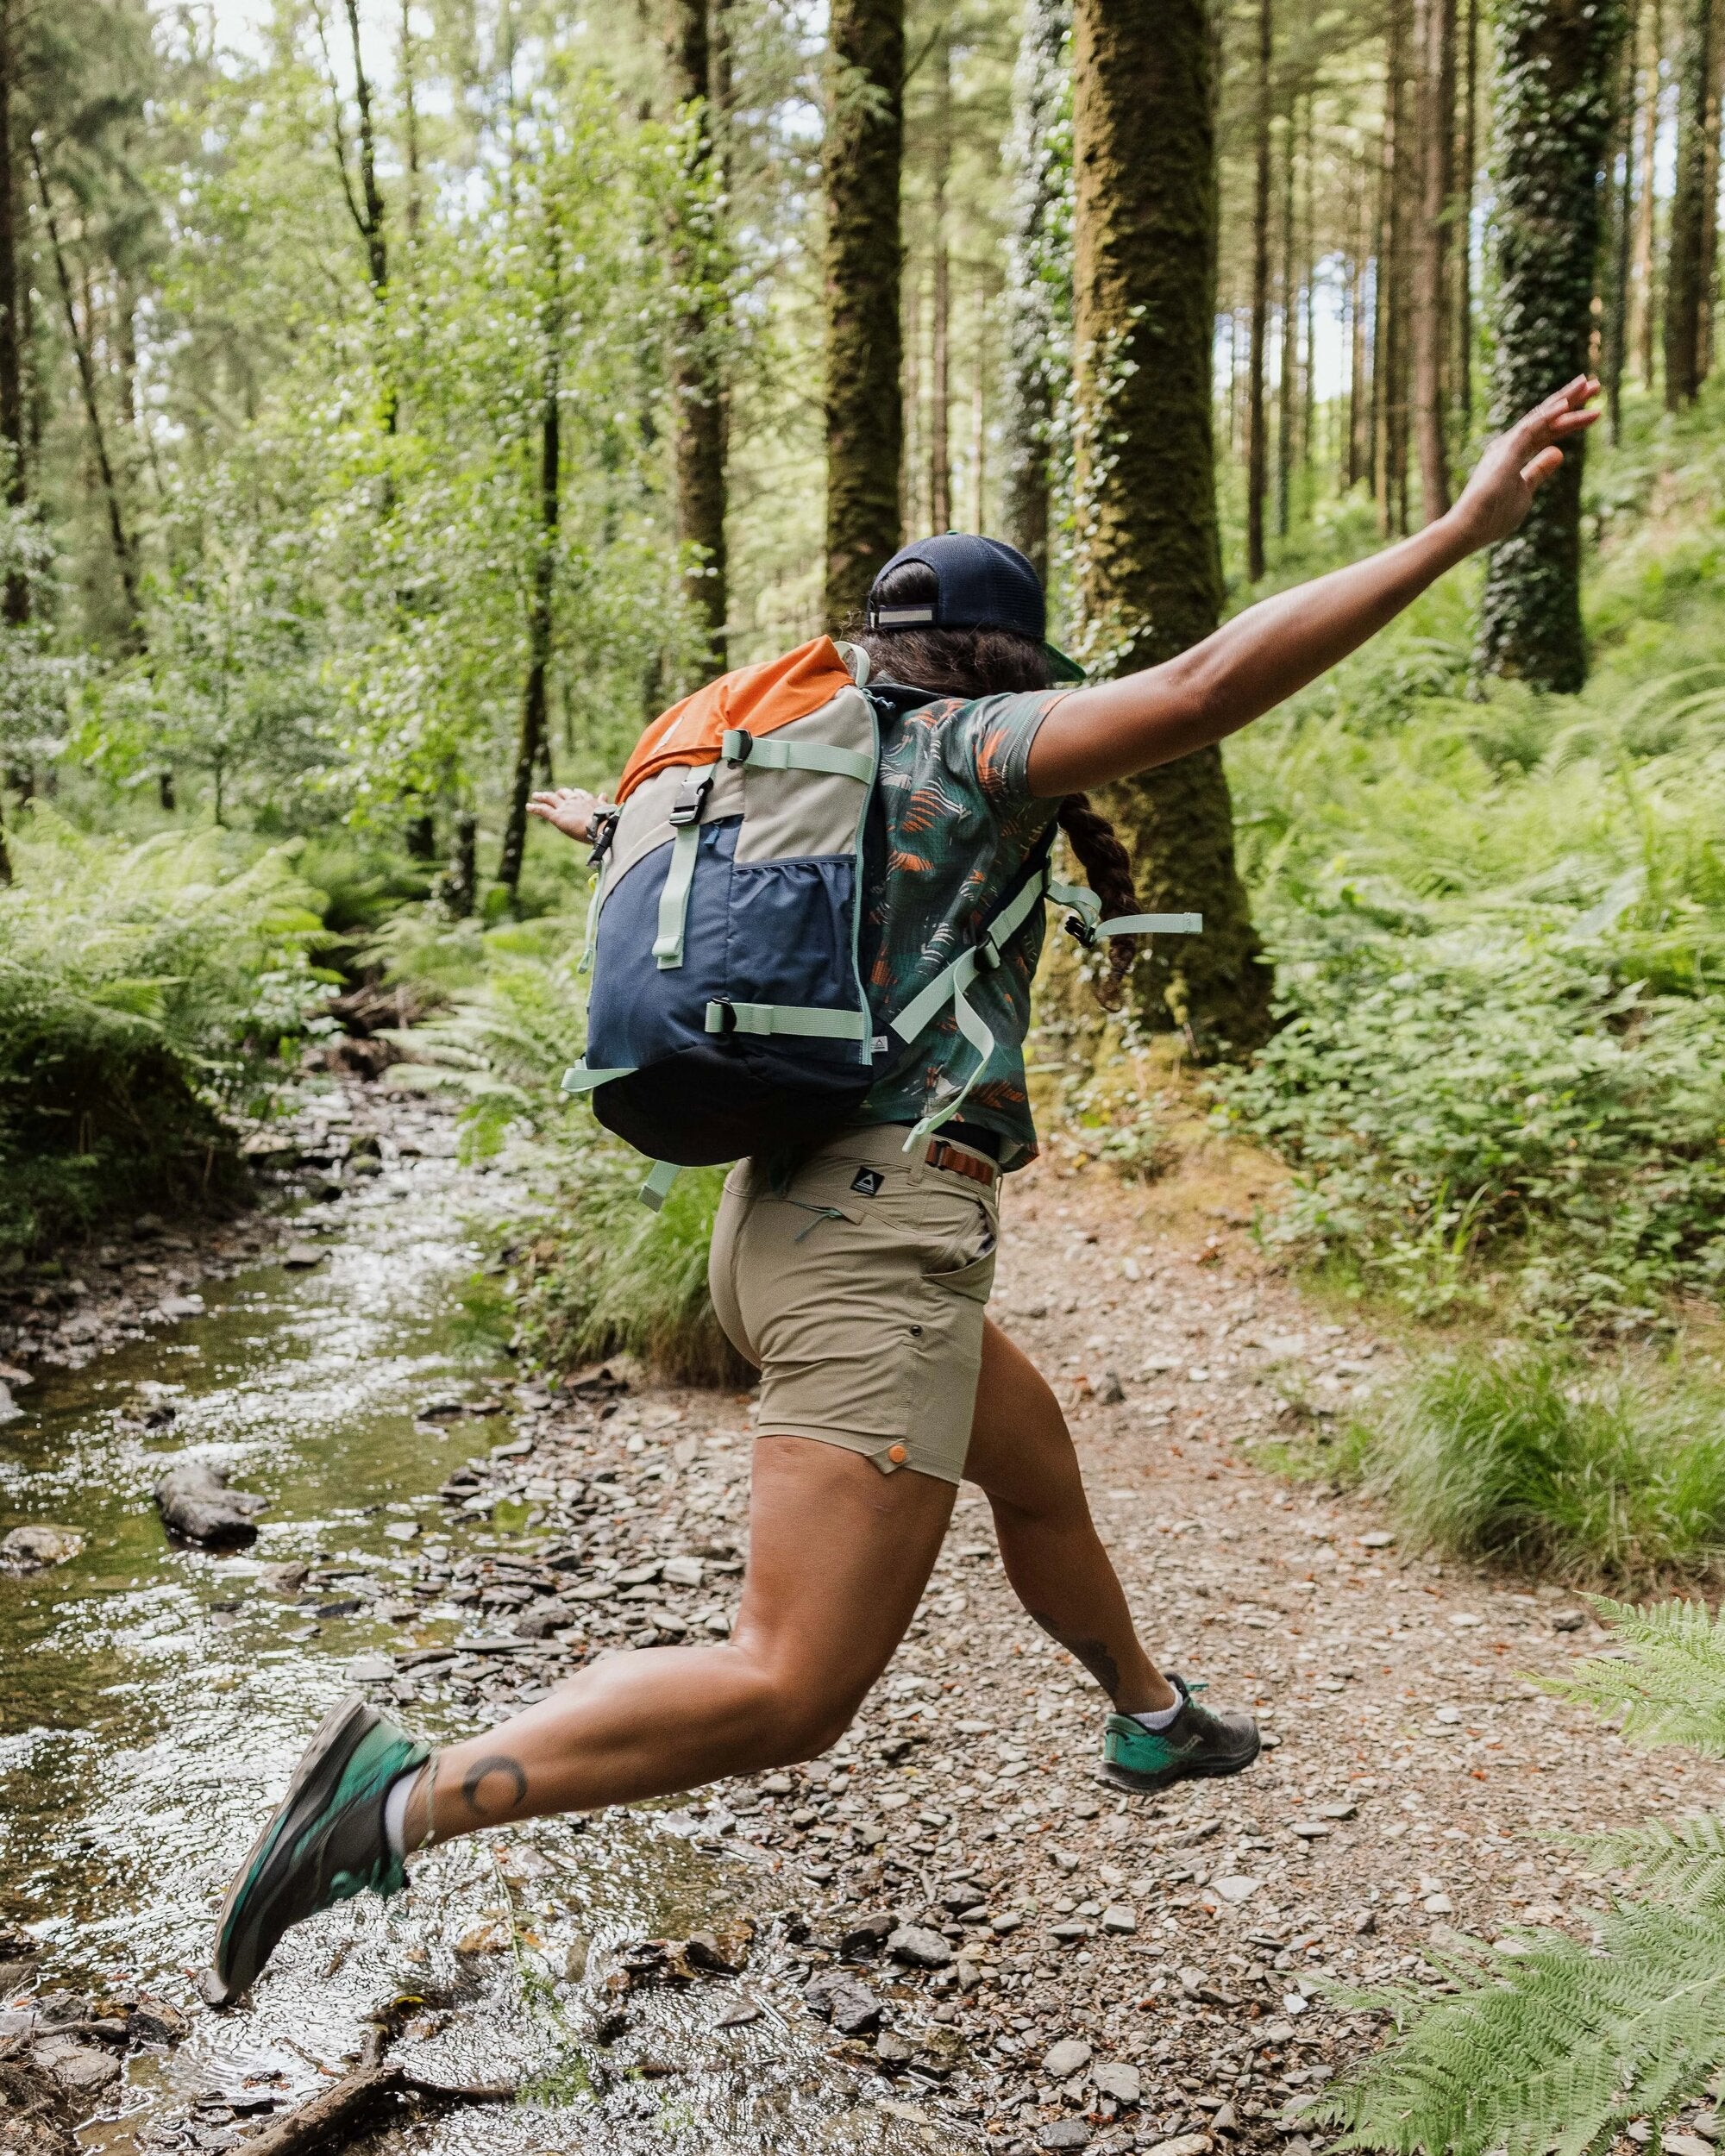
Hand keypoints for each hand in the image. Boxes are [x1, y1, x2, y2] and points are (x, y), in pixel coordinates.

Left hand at [526, 787, 603, 841]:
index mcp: (587, 800)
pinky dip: (535, 808)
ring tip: (535, 795)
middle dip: (557, 793)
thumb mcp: (607, 809)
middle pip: (563, 793)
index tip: (573, 792)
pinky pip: (543, 810)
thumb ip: (603, 802)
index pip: (579, 794)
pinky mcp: (557, 816)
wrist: (600, 825)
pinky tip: (528, 807)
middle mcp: (574, 800)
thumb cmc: (607, 820)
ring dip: (542, 796)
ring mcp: (564, 807)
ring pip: (550, 799)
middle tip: (553, 794)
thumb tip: (604, 794)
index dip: (575, 793)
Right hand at [1448, 376, 1600, 549]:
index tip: (1593, 409)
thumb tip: (1559, 451)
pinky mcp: (1505, 453)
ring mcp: (1507, 447)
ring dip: (1565, 400)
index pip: (1548, 431)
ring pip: (1541, 418)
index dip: (1570, 419)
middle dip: (1571, 400)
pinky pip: (1530, 430)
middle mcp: (1510, 444)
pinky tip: (1565, 405)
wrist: (1468, 530)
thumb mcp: (1525, 492)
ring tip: (1588, 385)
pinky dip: (1547, 416)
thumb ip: (1539, 471)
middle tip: (1596, 385)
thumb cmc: (1492, 516)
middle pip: (1546, 417)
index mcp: (1514, 453)